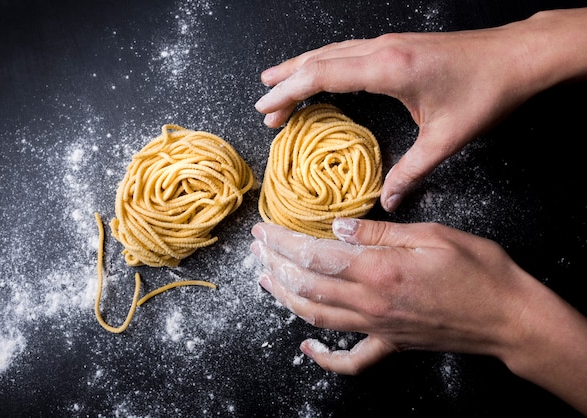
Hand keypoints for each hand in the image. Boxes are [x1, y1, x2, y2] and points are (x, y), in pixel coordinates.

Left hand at [250, 218, 542, 373]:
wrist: (508, 316)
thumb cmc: (478, 270)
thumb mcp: (429, 235)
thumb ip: (378, 233)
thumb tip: (337, 228)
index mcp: (379, 270)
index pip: (315, 254)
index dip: (284, 241)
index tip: (264, 230)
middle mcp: (370, 303)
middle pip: (307, 284)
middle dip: (276, 264)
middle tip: (256, 249)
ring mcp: (378, 328)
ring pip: (317, 317)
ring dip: (286, 299)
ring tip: (265, 281)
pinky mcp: (390, 345)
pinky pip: (352, 360)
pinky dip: (325, 359)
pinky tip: (307, 350)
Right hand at [255, 17, 557, 211]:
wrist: (518, 56)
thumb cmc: (486, 91)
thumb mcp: (445, 138)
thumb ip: (411, 170)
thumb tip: (388, 201)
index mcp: (388, 68)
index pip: (322, 74)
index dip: (289, 92)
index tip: (265, 108)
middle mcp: (382, 50)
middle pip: (318, 61)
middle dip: (286, 83)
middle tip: (264, 108)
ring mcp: (389, 43)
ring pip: (330, 52)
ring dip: (301, 69)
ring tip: (275, 84)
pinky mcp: (396, 46)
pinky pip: (346, 52)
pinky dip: (323, 65)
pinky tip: (318, 74)